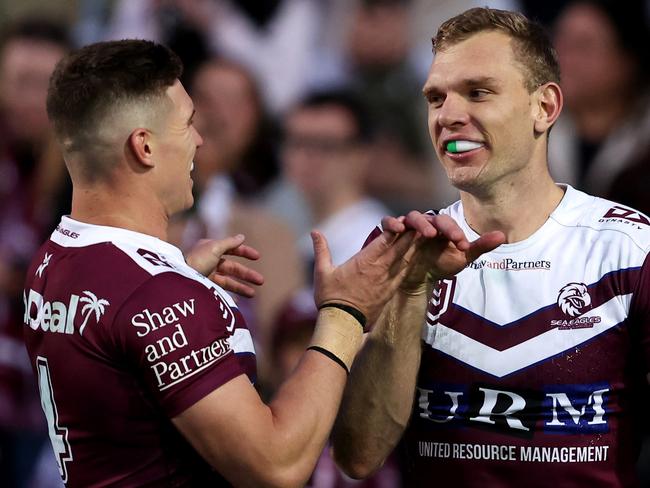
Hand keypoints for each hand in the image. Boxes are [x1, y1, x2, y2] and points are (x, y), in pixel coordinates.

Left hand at [185, 235, 263, 297]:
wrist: (180, 280)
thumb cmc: (198, 261)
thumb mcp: (215, 247)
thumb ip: (230, 243)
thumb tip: (242, 236)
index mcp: (211, 249)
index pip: (231, 249)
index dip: (245, 252)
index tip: (257, 257)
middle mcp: (210, 261)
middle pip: (232, 267)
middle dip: (247, 274)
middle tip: (261, 281)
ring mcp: (207, 275)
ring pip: (228, 281)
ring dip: (241, 287)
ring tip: (253, 294)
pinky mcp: (204, 287)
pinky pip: (220, 292)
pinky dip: (229, 296)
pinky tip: (239, 301)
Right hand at [311, 229, 416, 323]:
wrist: (343, 324)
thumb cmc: (331, 297)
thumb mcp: (322, 272)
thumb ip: (321, 250)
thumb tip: (314, 231)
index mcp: (365, 261)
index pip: (385, 239)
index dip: (396, 227)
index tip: (402, 219)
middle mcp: (380, 269)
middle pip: (401, 246)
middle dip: (411, 233)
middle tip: (420, 222)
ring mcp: (388, 280)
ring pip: (407, 259)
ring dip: (415, 246)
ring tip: (425, 235)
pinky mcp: (391, 291)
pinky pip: (406, 273)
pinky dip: (413, 262)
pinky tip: (418, 255)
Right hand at [382, 211, 505, 291]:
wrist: (417, 281)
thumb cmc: (439, 265)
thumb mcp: (461, 258)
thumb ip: (479, 247)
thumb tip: (503, 235)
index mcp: (440, 227)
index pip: (447, 222)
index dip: (455, 231)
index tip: (463, 245)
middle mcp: (424, 225)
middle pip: (431, 216)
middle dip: (442, 226)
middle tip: (452, 238)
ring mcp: (407, 229)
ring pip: (411, 217)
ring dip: (420, 223)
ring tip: (428, 234)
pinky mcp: (390, 235)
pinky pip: (388, 222)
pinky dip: (391, 222)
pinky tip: (398, 229)